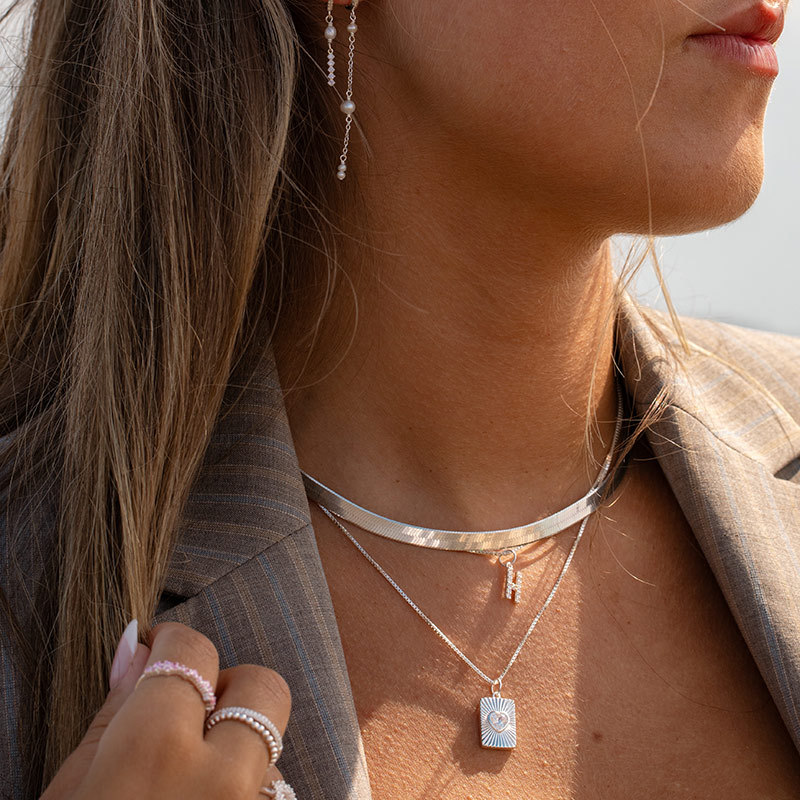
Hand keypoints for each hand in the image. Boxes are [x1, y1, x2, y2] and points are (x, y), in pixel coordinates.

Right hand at [41, 621, 292, 798]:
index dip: (170, 641)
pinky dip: (246, 790)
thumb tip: (135, 648)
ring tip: (189, 784)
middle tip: (189, 715)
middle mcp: (224, 777)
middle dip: (231, 687)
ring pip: (272, 747)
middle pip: (263, 685)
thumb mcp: (70, 792)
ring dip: (237, 751)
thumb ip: (112, 716)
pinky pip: (273, 792)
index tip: (156, 648)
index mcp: (158, 751)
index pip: (193, 650)